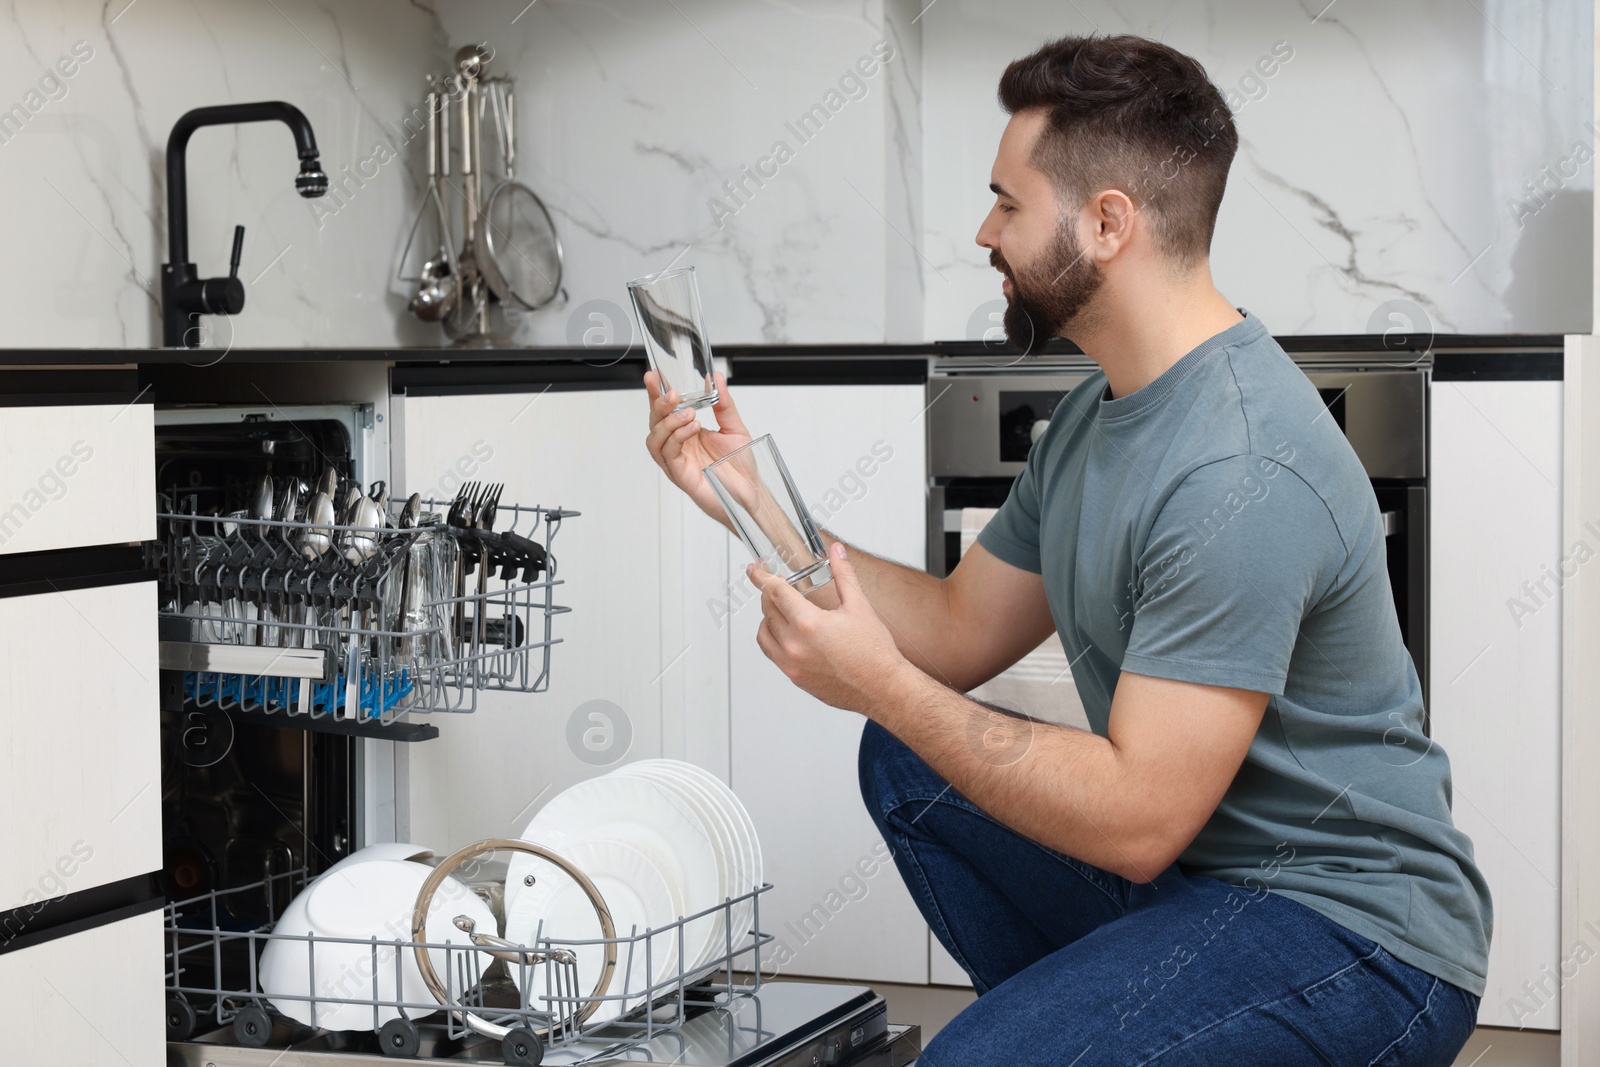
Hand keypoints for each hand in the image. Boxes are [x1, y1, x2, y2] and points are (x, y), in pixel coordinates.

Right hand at [643, 369, 751, 527]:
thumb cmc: (740, 467)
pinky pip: (669, 455)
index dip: (656, 394)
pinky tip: (693, 428)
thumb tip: (716, 379)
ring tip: (689, 414)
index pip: (665, 411)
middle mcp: (678, 447)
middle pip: (655, 423)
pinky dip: (678, 438)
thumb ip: (724, 404)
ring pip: (656, 439)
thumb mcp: (734, 427)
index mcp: (686, 434)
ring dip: (668, 422)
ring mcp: (677, 462)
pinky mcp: (681, 476)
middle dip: (659, 405)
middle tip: (672, 394)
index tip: (653, 376)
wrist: (751, 492)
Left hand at [750, 541, 908, 713]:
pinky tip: (786, 633)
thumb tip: (837, 552)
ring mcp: (791, 664)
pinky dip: (773, 639)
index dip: (762, 577)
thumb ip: (844, 575)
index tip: (755, 570)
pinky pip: (772, 654)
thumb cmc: (874, 652)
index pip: (775, 592)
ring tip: (780, 609)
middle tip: (775, 586)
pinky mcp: (794, 678)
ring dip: (767, 618)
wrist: (883, 688)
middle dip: (768, 594)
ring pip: (764, 634)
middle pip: (767, 611)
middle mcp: (794, 645)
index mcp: (808, 624)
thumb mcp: (859, 606)